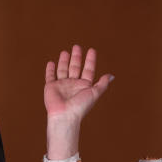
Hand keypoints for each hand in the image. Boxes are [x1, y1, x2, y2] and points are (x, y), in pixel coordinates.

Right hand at [44, 45, 112, 159]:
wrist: (64, 115)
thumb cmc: (80, 106)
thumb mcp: (94, 93)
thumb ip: (102, 84)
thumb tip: (111, 76)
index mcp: (84, 85)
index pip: (88, 70)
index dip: (90, 60)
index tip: (92, 50)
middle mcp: (73, 84)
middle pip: (75, 67)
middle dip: (76, 57)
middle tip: (77, 46)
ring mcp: (61, 85)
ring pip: (63, 69)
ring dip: (64, 61)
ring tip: (65, 52)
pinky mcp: (50, 86)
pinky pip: (50, 76)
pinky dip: (50, 69)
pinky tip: (51, 62)